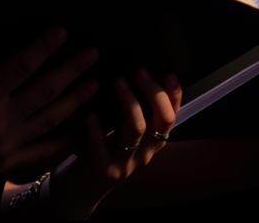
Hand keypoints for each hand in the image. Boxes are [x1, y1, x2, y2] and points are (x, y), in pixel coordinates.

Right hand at [0, 29, 99, 197]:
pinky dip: (63, 142)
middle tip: (93, 53)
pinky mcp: (1, 166)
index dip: (45, 47)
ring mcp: (4, 148)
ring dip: (75, 102)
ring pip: (50, 121)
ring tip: (94, 84)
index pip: (23, 66)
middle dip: (72, 70)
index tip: (62, 32)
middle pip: (46, 92)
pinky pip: (41, 154)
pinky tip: (79, 131)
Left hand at [48, 69, 180, 218]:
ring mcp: (128, 163)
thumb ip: (132, 109)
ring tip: (118, 81)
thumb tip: (135, 71)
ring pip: (137, 129)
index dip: (174, 95)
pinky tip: (90, 115)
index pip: (172, 116)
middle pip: (162, 120)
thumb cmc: (103, 148)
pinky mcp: (106, 171)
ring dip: (129, 102)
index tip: (169, 73)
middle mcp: (146, 152)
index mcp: (153, 140)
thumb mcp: (123, 129)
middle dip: (154, 92)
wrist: (83, 187)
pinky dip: (96, 129)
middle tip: (140, 71)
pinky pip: (103, 148)